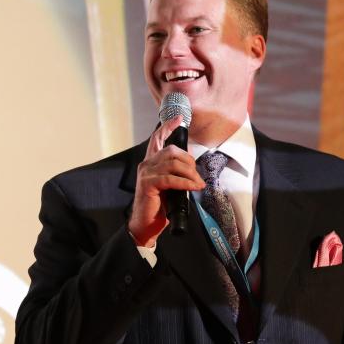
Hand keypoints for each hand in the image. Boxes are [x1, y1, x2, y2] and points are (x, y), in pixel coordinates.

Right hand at [127, 115, 204, 246]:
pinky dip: (185, 183)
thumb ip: (176, 173)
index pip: (157, 139)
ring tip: (198, 184)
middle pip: (172, 151)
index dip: (167, 127)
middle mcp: (146, 164)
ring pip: (173, 164)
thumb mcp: (170, 186)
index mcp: (150, 163)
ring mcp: (146, 173)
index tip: (179, 118)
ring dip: (190, 174)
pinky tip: (193, 187)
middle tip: (197, 176)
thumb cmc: (159, 206)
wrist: (146, 225)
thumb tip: (193, 165)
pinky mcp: (148, 184)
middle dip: (189, 162)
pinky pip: (171, 179)